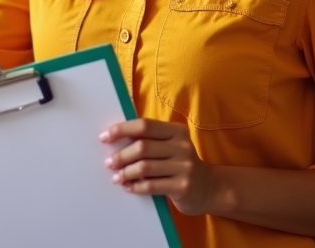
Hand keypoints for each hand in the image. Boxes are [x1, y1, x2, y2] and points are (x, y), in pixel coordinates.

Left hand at [101, 118, 218, 215]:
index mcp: (176, 131)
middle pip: (142, 147)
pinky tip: (128, 187)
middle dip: (121, 155)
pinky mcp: (182, 187)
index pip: (144, 126)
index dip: (121, 130)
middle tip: (109, 163)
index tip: (104, 137)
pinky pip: (151, 186)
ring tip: (116, 177)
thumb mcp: (172, 146)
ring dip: (125, 172)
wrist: (210, 188)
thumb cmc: (181, 163)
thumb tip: (116, 140)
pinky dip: (135, 187)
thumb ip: (150, 140)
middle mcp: (182, 146)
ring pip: (144, 167)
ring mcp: (184, 167)